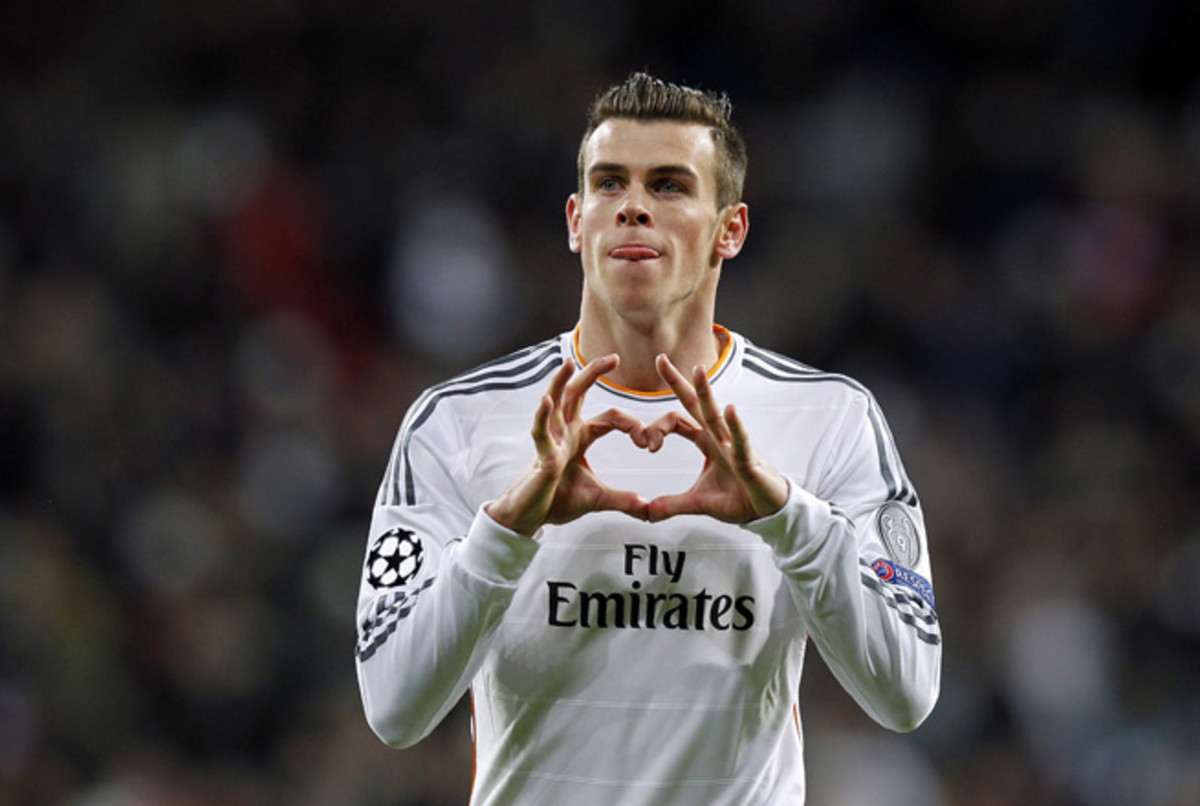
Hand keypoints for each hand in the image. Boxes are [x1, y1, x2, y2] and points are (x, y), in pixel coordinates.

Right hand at [486, 355, 649, 536]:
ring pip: (554, 403)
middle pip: (578, 394)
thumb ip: (623, 500)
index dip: (631, 426)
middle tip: (614, 358)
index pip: (609, 418)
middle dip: (593, 374)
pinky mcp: (541, 455)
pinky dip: (542, 414)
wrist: (533, 517)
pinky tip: (547, 400)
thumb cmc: (558, 501)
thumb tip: (647, 510)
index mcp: (579, 437)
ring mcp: (551, 441)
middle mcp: (564, 432)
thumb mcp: (598, 499)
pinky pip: (540, 431)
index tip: (648, 443)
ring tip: (568, 363)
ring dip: (561, 382)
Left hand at [644, 355, 788, 523]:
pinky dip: (735, 426)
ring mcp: (734, 446)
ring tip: (697, 370)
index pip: (679, 421)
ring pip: (716, 415)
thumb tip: (646, 513)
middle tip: (660, 358)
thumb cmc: (740, 498)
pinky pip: (741, 440)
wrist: (768, 511)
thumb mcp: (698, 503)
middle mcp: (719, 438)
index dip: (658, 428)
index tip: (646, 443)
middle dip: (677, 382)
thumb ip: (671, 505)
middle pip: (695, 405)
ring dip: (706, 392)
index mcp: (707, 443)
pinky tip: (730, 410)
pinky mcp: (748, 461)